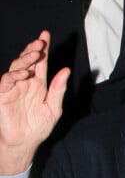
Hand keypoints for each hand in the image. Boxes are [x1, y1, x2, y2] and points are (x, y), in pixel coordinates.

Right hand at [0, 31, 68, 174]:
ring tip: (35, 54)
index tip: (45, 34)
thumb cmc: (39, 127)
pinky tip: (24, 73)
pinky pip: (7, 80)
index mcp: (38, 84)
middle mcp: (25, 82)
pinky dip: (15, 75)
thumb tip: (66, 70)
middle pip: (28, 61)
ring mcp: (13, 87)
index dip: (42, 48)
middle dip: (33, 49)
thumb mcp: (53, 108)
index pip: (40, 63)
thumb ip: (58, 90)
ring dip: (25, 59)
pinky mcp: (3, 94)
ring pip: (17, 66)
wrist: (25, 143)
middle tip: (40, 42)